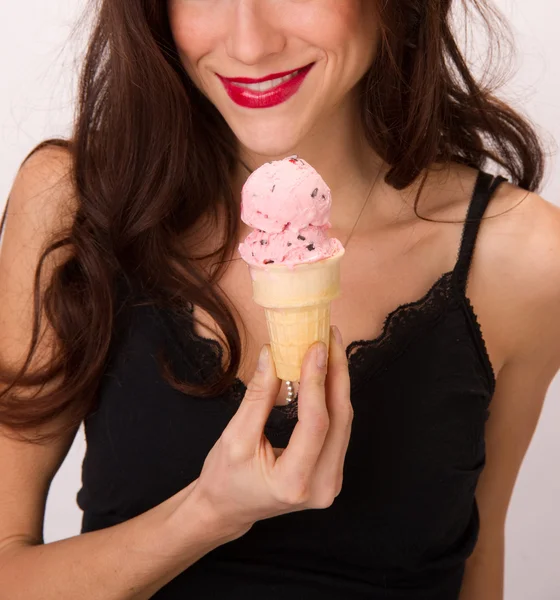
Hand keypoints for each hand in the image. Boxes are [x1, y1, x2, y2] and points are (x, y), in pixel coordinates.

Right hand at [189, 325, 352, 537]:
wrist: (229, 508)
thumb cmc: (225, 477)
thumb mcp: (235, 437)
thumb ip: (257, 397)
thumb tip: (272, 354)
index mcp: (293, 483)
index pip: (316, 424)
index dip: (317, 381)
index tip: (316, 346)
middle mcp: (323, 487)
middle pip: (340, 420)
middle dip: (336, 373)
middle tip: (330, 337)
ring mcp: (332, 482)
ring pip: (344, 422)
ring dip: (337, 382)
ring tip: (329, 348)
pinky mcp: (332, 472)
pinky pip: (339, 428)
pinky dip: (332, 398)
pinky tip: (325, 373)